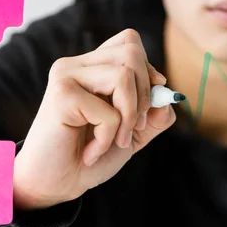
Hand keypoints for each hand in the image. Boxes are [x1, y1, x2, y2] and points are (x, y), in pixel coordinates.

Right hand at [13, 28, 175, 209]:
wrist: (57, 184)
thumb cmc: (88, 158)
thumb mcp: (130, 136)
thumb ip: (153, 117)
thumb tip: (168, 97)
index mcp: (91, 68)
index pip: (130, 42)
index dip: (148, 72)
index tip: (147, 107)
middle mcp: (76, 66)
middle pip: (131, 52)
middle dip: (145, 97)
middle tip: (134, 130)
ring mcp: (66, 77)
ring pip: (123, 76)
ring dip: (129, 118)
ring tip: (115, 142)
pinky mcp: (61, 96)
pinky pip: (108, 112)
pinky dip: (107, 139)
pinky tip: (90, 153)